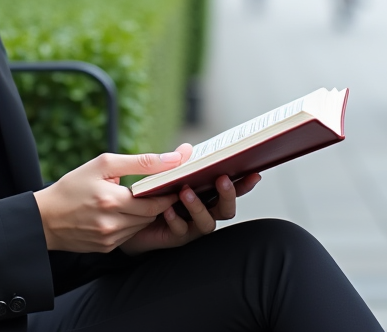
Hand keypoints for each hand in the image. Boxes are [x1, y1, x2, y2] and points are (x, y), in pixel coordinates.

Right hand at [33, 145, 193, 252]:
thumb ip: (140, 162)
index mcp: (111, 200)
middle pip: (150, 216)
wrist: (44, 218)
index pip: (154, 203)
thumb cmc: (72, 186)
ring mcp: (109, 239)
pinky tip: (118, 214)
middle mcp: (112, 223)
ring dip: (142, 215)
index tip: (171, 187)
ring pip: (140, 227)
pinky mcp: (105, 248)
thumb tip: (173, 159)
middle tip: (155, 191)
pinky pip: (128, 236)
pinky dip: (129, 225)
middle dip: (155, 204)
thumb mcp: (102, 165)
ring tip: (133, 201)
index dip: (166, 196)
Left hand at [119, 172, 262, 255]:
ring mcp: (192, 227)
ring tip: (185, 192)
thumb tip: (187, 148)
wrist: (131, 219)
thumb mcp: (165, 176)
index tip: (254, 173)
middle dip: (227, 195)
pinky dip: (176, 219)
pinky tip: (166, 208)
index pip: (229, 189)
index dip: (244, 183)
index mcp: (206, 194)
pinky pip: (181, 231)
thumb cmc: (153, 194)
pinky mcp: (177, 238)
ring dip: (198, 206)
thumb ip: (178, 165)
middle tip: (222, 179)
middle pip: (226, 209)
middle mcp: (204, 212)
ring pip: (207, 223)